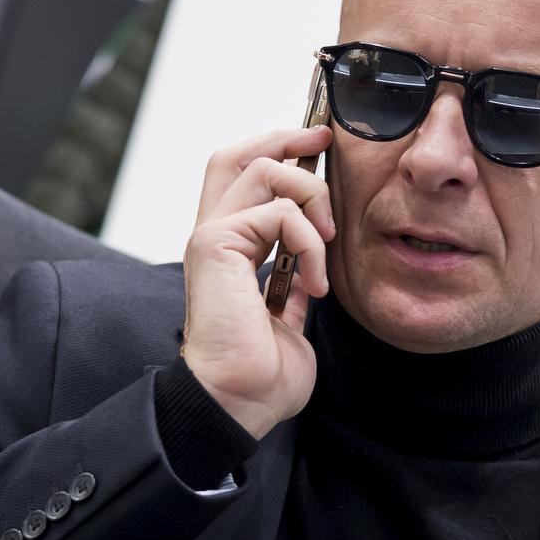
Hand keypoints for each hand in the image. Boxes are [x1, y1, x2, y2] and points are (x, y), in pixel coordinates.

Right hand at [181, 124, 334, 439]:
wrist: (240, 402)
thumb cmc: (260, 375)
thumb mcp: (290, 317)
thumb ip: (294, 286)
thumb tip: (311, 271)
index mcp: (229, 252)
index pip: (241, 178)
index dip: (278, 152)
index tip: (319, 149)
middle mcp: (214, 238)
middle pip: (237, 156)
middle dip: (285, 137)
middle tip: (324, 141)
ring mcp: (211, 239)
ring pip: (264, 170)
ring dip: (311, 198)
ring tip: (328, 242)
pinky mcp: (216, 245)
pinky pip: (278, 213)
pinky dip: (309, 242)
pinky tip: (315, 282)